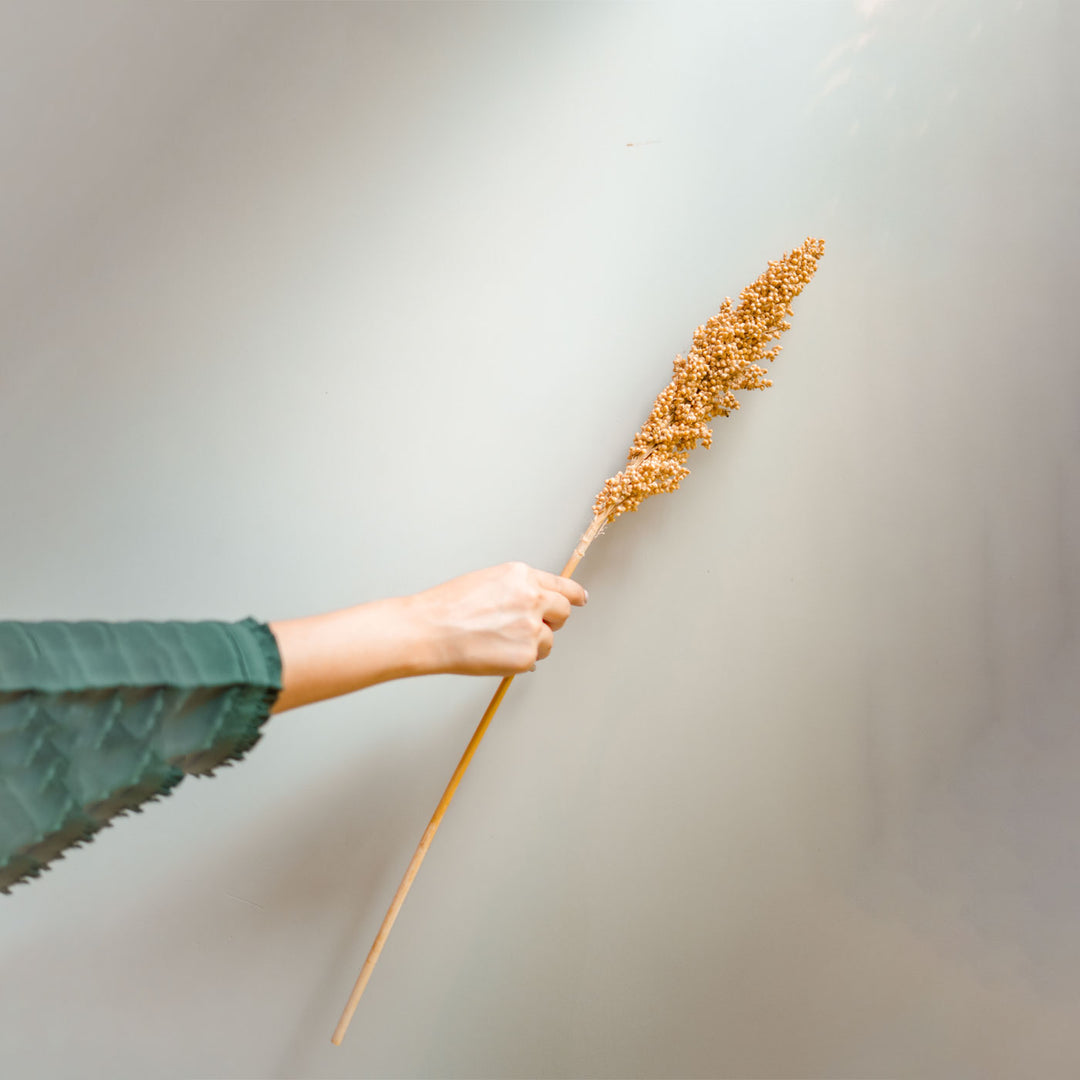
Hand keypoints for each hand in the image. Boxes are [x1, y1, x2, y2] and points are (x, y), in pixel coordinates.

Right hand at [406, 561, 587, 676]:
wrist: (429, 630)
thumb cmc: (448, 607)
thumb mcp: (487, 582)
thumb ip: (517, 590)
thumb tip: (535, 604)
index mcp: (522, 576)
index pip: (563, 586)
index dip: (575, 595)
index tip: (581, 599)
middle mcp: (533, 598)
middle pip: (564, 612)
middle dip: (552, 621)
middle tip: (530, 628)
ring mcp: (532, 627)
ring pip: (549, 640)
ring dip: (533, 644)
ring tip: (499, 642)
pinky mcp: (527, 654)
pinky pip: (534, 660)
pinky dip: (520, 661)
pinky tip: (495, 654)